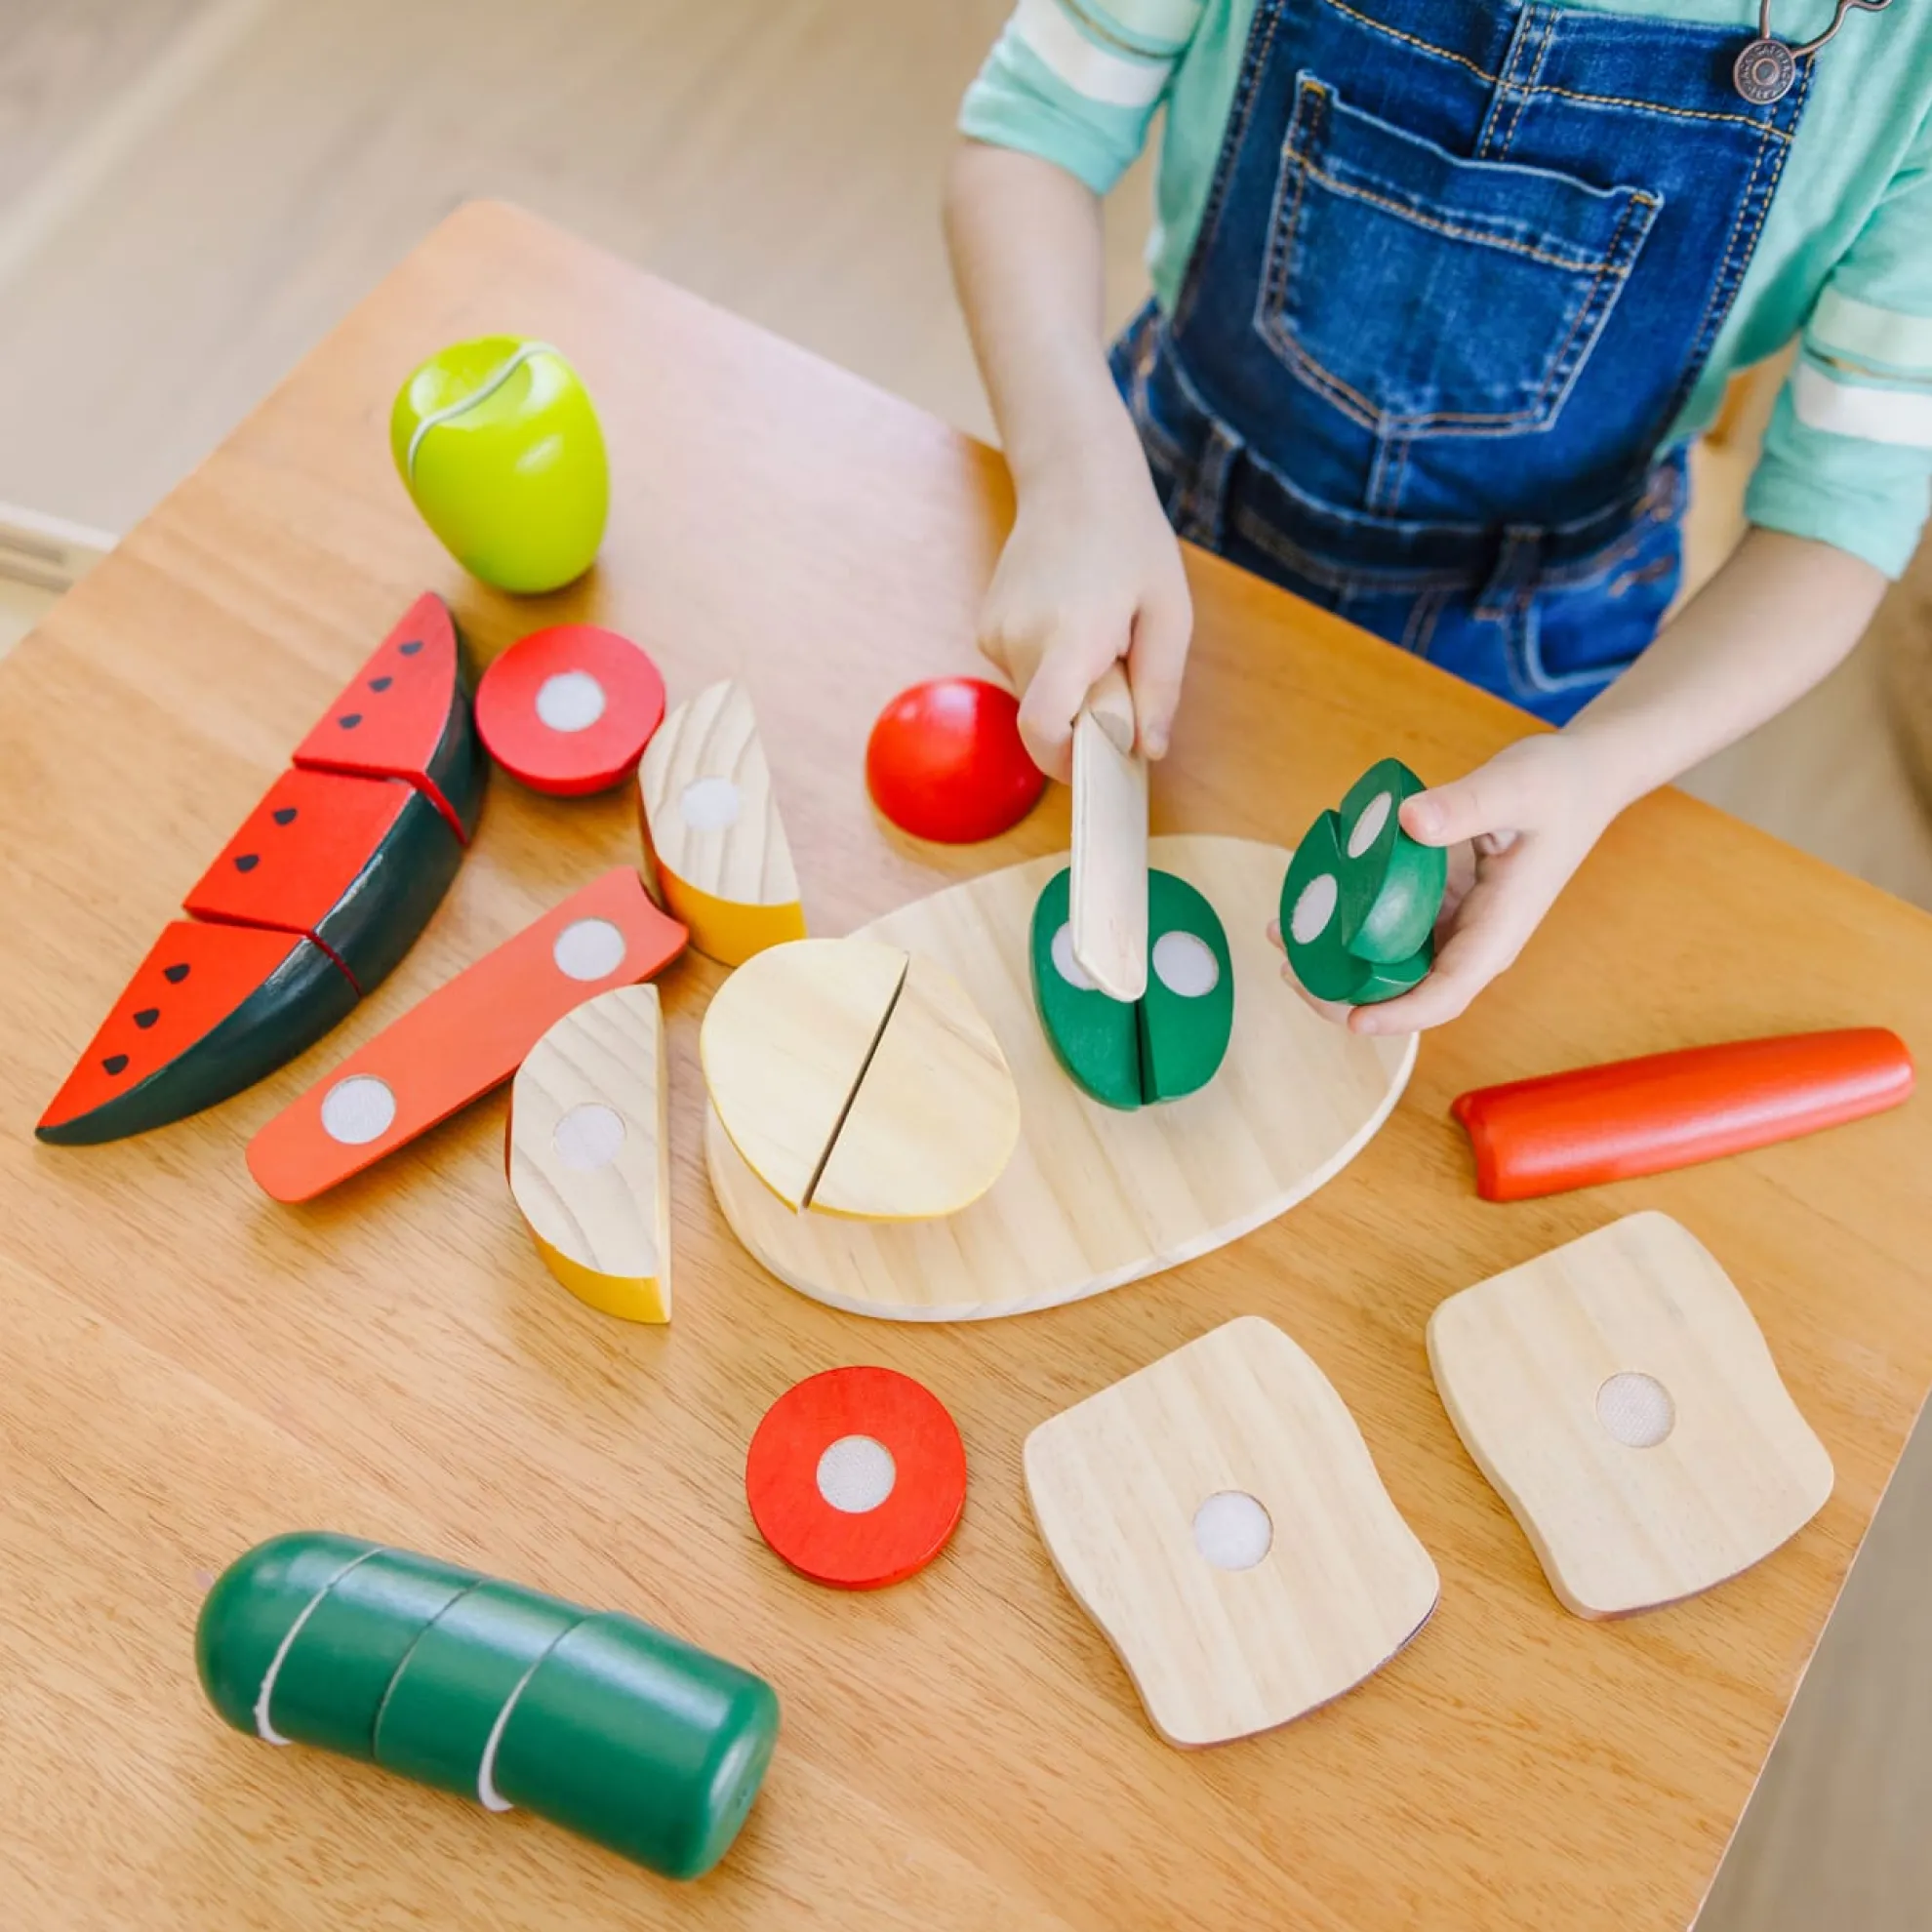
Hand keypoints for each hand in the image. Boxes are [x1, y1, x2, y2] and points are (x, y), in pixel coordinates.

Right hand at [978, 452, 1191, 781]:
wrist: (1073, 479)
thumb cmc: (1130, 542)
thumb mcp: (1170, 614)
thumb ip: (1160, 688)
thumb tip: (1148, 751)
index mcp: (1070, 636)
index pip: (1042, 728)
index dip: (1066, 761)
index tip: (1095, 760)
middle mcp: (1019, 638)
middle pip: (1045, 720)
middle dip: (1083, 717)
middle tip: (1119, 667)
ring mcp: (994, 634)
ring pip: (1035, 697)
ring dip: (1069, 687)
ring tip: (1098, 633)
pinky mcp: (986, 630)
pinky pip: (1023, 673)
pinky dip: (1051, 667)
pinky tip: (1071, 620)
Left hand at [1276, 733, 1623, 1034]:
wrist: (1581, 776)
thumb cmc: (1558, 784)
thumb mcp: (1515, 787)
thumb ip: (1466, 804)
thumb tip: (1411, 820)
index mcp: (1498, 929)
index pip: (1447, 993)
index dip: (1398, 1014)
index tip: (1352, 1015)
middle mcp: (1474, 939)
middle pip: (1408, 992)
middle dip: (1347, 994)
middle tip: (1290, 969)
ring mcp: (1455, 924)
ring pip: (1392, 963)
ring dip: (1338, 960)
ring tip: (1281, 936)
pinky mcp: (1440, 903)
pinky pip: (1390, 926)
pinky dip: (1350, 923)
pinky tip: (1311, 902)